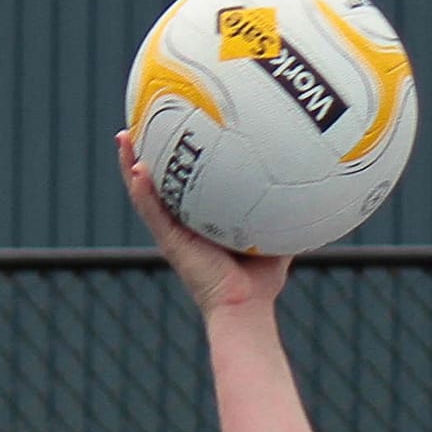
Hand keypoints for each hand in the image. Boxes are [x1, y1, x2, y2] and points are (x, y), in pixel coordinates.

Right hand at [115, 130, 289, 318]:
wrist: (246, 307)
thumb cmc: (261, 281)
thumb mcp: (276, 238)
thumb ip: (285, 215)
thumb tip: (309, 192)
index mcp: (199, 220)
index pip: (182, 183)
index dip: (173, 158)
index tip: (171, 128)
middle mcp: (181, 223)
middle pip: (156, 181)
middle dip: (144, 153)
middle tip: (137, 124)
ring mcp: (172, 232)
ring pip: (143, 192)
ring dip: (130, 165)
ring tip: (123, 137)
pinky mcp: (170, 243)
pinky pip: (151, 211)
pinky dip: (142, 191)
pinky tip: (138, 169)